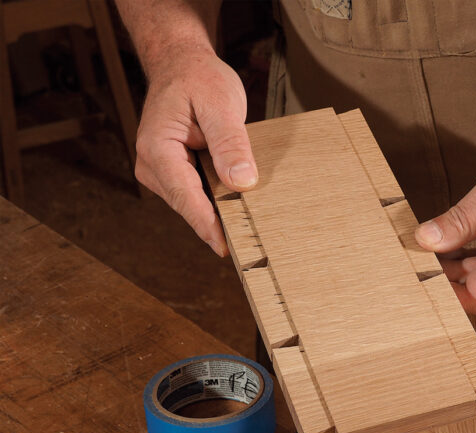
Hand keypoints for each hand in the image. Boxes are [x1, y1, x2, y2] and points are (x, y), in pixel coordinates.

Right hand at [135, 47, 257, 256]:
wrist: (181, 65)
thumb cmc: (198, 79)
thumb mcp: (221, 104)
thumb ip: (230, 144)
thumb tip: (241, 182)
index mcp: (158, 148)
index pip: (186, 197)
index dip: (208, 225)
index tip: (227, 248)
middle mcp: (152, 164)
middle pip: (188, 205)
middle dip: (216, 224)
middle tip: (249, 246)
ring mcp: (160, 171)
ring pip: (192, 203)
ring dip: (217, 214)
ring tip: (247, 229)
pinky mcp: (172, 173)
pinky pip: (195, 194)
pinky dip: (214, 201)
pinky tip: (236, 207)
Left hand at [415, 139, 475, 312]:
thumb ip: (457, 222)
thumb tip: (423, 241)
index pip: (472, 295)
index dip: (442, 281)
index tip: (420, 262)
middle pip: (473, 292)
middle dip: (444, 272)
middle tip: (420, 247)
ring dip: (455, 265)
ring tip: (436, 240)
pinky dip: (470, 261)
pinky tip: (454, 242)